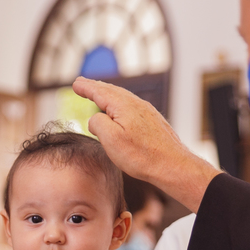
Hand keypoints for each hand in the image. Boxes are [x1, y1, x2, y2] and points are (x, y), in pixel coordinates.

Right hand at [73, 76, 220, 211]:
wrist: (173, 166)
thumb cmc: (142, 156)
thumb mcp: (111, 140)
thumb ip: (98, 123)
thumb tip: (95, 118)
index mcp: (124, 106)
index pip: (100, 92)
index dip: (86, 87)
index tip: (75, 84)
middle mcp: (137, 104)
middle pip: (111, 91)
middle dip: (95, 87)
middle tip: (83, 84)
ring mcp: (147, 112)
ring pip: (123, 98)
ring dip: (108, 95)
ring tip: (98, 94)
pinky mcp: (154, 121)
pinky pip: (132, 106)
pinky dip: (120, 104)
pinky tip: (120, 111)